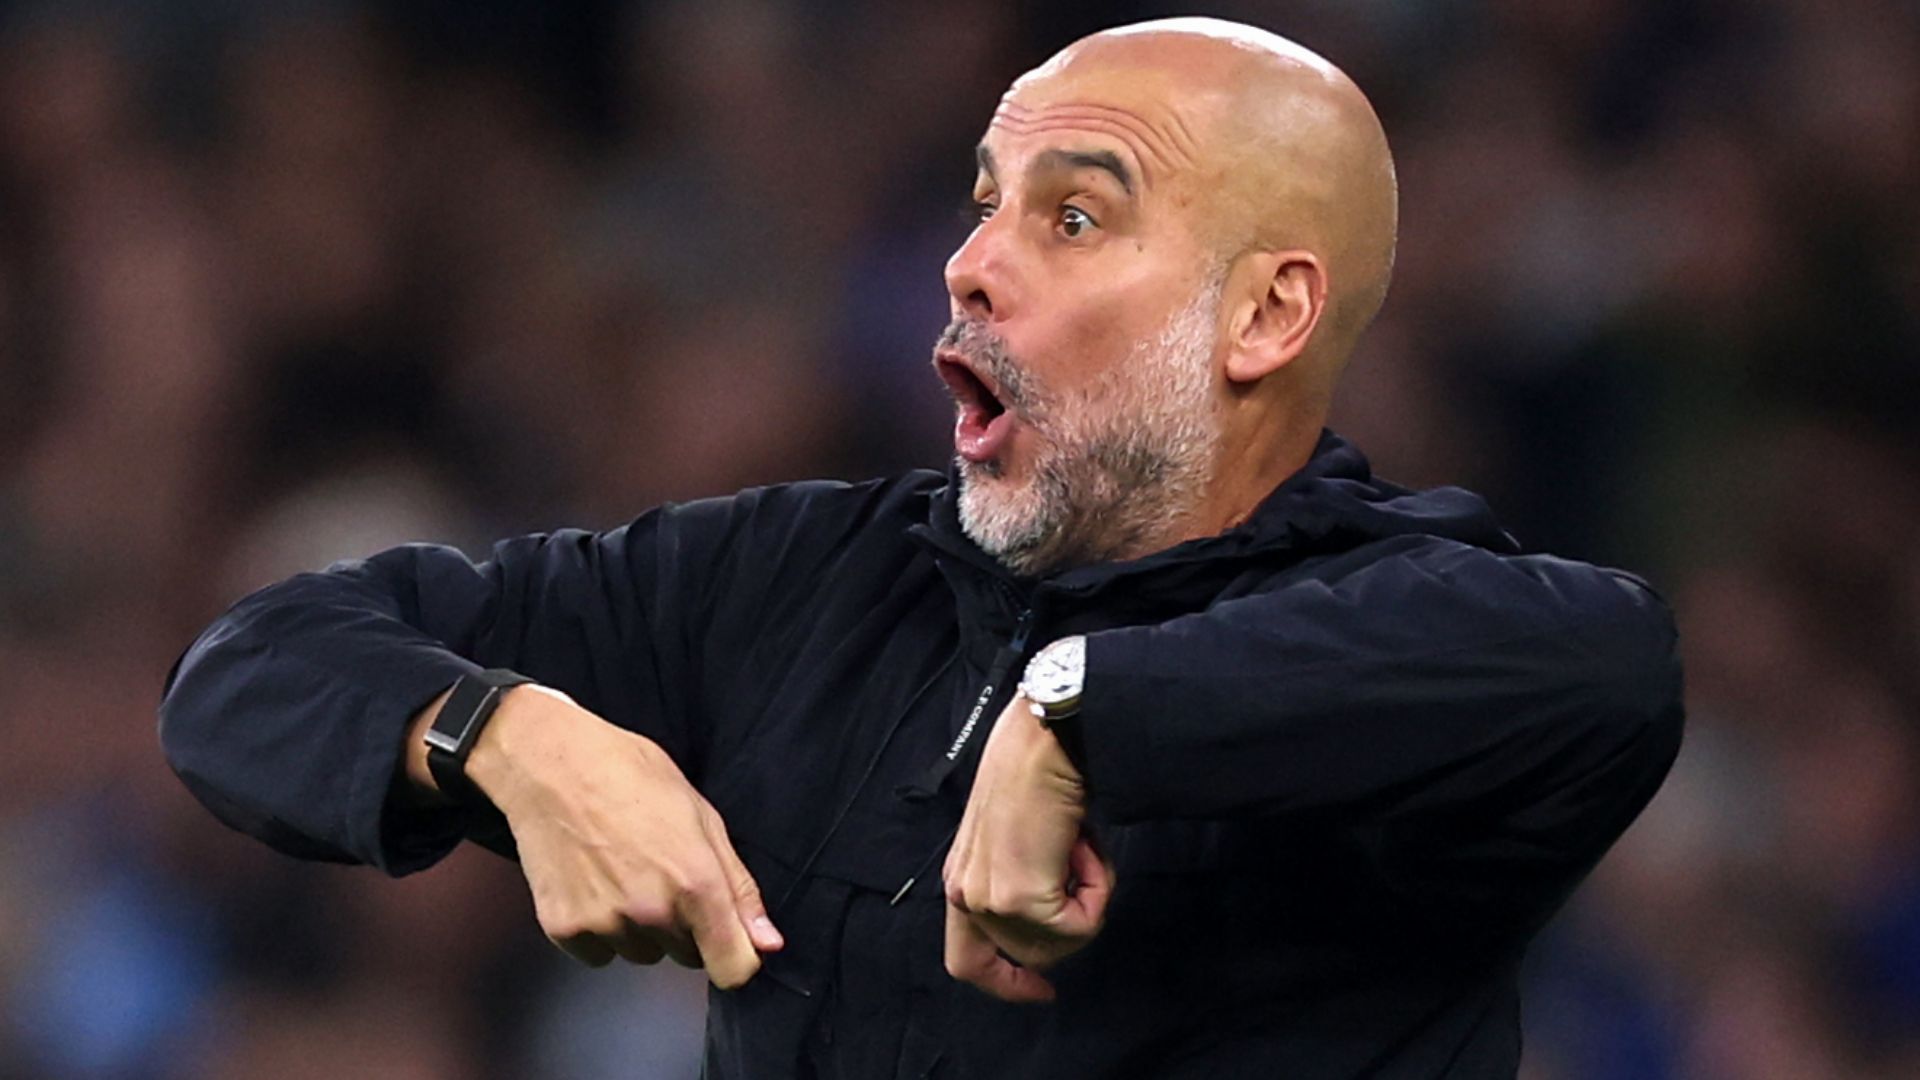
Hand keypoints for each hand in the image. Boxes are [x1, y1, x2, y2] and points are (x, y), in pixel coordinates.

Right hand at [443, 686, 782, 986]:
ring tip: (623, 872)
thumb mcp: (702, 817)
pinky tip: (593, 883)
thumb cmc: (630, 775)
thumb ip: (739, 887)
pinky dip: (599, 931)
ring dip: (641, 929)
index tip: (730, 943)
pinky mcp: (564, 930)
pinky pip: (598, 955)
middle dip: (685, 928)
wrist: (551, 764)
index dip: (738, 958)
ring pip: (643, 955)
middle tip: (661, 874)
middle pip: (687, 957)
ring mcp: (605, 924)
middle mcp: (652, 912)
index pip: (733, 968)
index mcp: (696, 882)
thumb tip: (767, 943)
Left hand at [943, 694, 1113, 1002]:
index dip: (1007, 984)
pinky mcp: (1021, 898)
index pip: (967, 961)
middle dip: (1071, 921)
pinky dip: (1098, 888)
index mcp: (959, 879)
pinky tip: (1084, 845)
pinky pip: (1082, 925)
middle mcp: (964, 894)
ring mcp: (989, 899)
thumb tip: (1057, 914)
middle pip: (1030, 955)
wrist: (1045, 738)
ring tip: (1078, 845)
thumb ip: (1022, 878)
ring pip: (1060, 944)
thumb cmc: (1037, 769)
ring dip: (1088, 897)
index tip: (1043, 991)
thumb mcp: (1018, 836)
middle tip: (1081, 862)